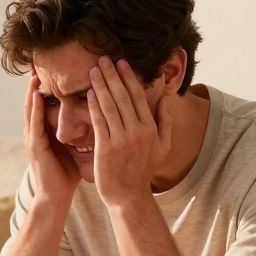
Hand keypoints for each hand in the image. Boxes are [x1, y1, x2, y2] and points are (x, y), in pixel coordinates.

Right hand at [24, 72, 80, 204]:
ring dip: (31, 90)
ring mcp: (32, 138)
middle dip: (33, 82)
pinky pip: (34, 122)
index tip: (50, 66)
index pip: (44, 102)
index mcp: (45, 130)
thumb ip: (77, 130)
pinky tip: (36, 94)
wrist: (56, 195)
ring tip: (33, 71)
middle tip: (35, 61)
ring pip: (30, 108)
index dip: (45, 85)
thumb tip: (94, 114)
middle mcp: (35, 131)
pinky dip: (34, 107)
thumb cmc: (66, 173)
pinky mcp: (34, 146)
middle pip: (33, 101)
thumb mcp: (73, 146)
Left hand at [87, 56, 175, 206]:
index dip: (128, 77)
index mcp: (150, 128)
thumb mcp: (163, 147)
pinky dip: (94, 106)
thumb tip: (166, 98)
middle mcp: (137, 131)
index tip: (121, 63)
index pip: (138, 96)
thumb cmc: (143, 171)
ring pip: (110, 106)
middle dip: (112, 75)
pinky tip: (89, 93)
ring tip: (94, 70)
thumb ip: (166, 121)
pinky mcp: (106, 148)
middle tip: (103, 59)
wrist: (128, 196)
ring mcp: (121, 139)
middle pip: (123, 96)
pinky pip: (99, 121)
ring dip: (101, 85)